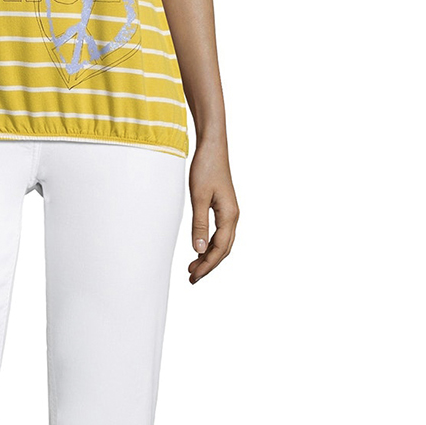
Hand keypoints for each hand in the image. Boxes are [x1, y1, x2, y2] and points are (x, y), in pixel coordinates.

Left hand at [187, 136, 237, 283]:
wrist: (213, 147)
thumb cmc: (206, 168)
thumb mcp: (199, 197)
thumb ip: (200, 225)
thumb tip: (199, 250)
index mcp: (230, 216)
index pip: (220, 249)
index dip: (207, 265)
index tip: (193, 276)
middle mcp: (233, 216)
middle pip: (224, 249)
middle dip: (209, 265)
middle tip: (192, 277)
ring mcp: (229, 212)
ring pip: (223, 242)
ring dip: (209, 256)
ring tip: (193, 267)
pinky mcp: (223, 207)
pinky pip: (220, 233)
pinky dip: (210, 244)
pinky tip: (199, 248)